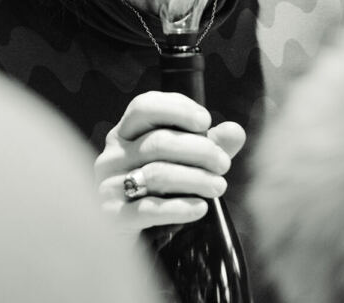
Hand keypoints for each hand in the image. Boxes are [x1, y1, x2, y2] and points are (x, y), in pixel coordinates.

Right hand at [94, 90, 245, 236]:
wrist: (138, 237)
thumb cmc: (162, 190)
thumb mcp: (188, 163)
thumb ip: (211, 144)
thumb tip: (235, 131)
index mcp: (124, 133)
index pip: (143, 106)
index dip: (176, 109)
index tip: (206, 121)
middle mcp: (112, 155)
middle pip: (157, 142)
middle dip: (199, 150)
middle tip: (223, 164)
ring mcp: (108, 185)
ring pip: (156, 174)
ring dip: (195, 179)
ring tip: (219, 186)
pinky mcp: (113, 217)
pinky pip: (148, 209)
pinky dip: (179, 208)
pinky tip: (200, 208)